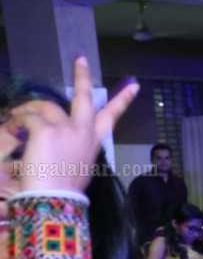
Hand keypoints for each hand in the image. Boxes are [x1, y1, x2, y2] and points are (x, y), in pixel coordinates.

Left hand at [8, 57, 138, 193]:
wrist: (55, 198)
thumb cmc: (66, 188)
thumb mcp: (79, 167)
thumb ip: (74, 149)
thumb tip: (60, 143)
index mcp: (94, 142)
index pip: (112, 116)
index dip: (123, 100)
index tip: (134, 85)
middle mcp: (84, 131)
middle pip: (84, 97)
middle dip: (83, 76)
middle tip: (80, 60)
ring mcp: (66, 129)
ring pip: (45, 106)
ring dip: (28, 110)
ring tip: (16, 120)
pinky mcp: (46, 130)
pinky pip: (27, 117)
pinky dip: (16, 121)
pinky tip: (12, 129)